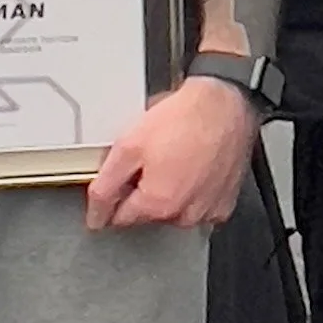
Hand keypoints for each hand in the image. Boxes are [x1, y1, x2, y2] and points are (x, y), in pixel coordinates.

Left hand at [85, 76, 258, 230]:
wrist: (226, 104)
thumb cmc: (185, 118)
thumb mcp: (128, 146)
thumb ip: (106, 185)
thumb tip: (96, 214)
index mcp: (157, 204)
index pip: (119, 218)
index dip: (114, 194)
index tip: (123, 174)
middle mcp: (184, 215)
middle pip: (148, 214)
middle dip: (143, 190)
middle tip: (151, 157)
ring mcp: (208, 210)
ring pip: (174, 211)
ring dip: (169, 191)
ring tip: (174, 158)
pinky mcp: (225, 201)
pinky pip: (200, 206)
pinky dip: (194, 191)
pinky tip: (194, 166)